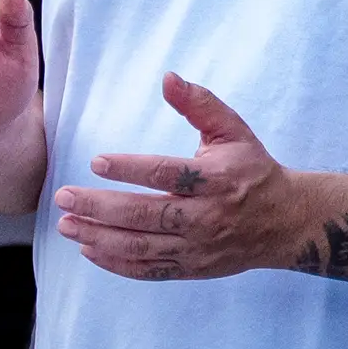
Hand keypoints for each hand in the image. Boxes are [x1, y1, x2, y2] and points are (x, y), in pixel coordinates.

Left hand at [52, 72, 309, 281]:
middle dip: (99, 207)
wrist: (285, 223)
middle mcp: (204, 216)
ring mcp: (197, 248)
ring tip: (66, 225)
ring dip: (99, 237)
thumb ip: (200, 104)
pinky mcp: (192, 268)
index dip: (130, 169)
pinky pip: (149, 270)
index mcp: (215, 179)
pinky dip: (117, 263)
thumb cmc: (253, 170)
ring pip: (142, 246)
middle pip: (145, 214)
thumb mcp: (233, 131)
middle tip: (63, 197)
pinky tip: (89, 250)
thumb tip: (168, 78)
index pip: (166, 174)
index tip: (96, 162)